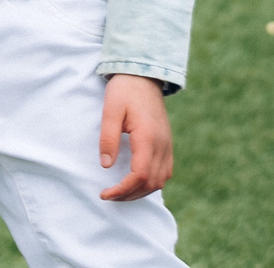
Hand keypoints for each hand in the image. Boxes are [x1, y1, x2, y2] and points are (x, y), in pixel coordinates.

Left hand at [98, 76, 173, 200]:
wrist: (144, 76)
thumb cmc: (124, 91)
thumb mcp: (110, 111)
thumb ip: (108, 138)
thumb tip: (106, 165)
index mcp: (149, 139)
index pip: (140, 175)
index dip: (123, 189)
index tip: (105, 194)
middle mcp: (162, 146)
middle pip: (152, 183)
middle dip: (130, 194)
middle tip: (109, 196)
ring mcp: (168, 146)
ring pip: (160, 180)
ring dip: (141, 191)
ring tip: (119, 192)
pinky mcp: (167, 145)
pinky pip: (164, 172)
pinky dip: (151, 182)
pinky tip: (135, 182)